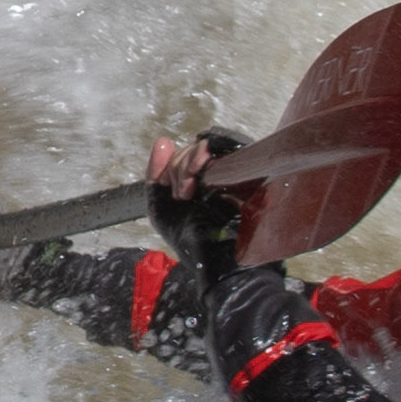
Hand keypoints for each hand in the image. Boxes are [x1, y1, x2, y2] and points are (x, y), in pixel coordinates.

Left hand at [144, 127, 244, 285]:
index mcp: (199, 183)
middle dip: (178, 169)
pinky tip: (200, 170)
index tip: (173, 191)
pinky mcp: (244, 165)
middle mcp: (216, 174)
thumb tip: (164, 141)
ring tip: (189, 191)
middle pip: (191, 150)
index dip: (171, 167)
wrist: (220, 260)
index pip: (182, 157)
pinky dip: (203, 153)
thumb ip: (156, 175)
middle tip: (183, 196)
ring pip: (203, 147)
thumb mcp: (162, 208)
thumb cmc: (192, 242)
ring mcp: (231, 170)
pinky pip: (222, 143)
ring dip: (187, 165)